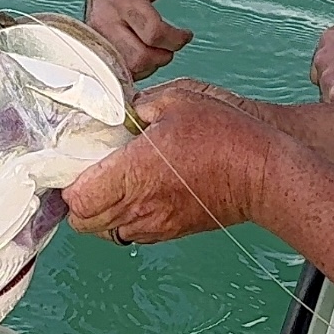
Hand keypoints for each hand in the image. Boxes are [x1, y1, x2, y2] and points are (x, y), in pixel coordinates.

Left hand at [63, 82, 274, 243]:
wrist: (263, 173)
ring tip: (116, 183)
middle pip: (84, 222)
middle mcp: (139, 206)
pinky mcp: (172, 232)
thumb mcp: (179, 100)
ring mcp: (156, 224)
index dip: (70, 182)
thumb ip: (141, 105)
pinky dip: (127, 219)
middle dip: (80, 200)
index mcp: (133, 173)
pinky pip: (133, 233)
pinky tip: (142, 192)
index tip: (78, 162)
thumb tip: (125, 112)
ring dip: (102, 212)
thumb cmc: (225, 135)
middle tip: (92, 173)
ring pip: (106, 232)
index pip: (77, 198)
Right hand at [85, 0, 192, 80]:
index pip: (153, 32)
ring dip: (149, 64)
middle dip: (162, 55)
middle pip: (139, 57)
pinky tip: (144, 55)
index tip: (186, 34)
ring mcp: (97, 36)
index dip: (175, 38)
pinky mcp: (94, 47)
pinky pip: (117, 70)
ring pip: (127, 68)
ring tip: (159, 50)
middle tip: (171, 46)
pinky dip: (135, 69)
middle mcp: (105, 19)